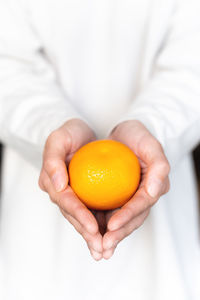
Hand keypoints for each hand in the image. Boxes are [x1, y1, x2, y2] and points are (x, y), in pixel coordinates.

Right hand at [38, 119, 102, 259]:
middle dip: (87, 234)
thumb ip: (53, 161)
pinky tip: (113, 236)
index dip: (79, 215)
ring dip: (95, 236)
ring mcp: (74, 195)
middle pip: (74, 216)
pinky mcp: (86, 195)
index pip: (66, 201)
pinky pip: (94, 211)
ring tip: (107, 251)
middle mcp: (62, 192)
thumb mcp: (58, 139)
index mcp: (53, 182)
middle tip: (102, 249)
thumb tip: (58, 185)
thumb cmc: (69, 134)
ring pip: (84, 218)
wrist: (79, 133)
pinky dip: (103, 224)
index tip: (93, 228)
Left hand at [101, 120, 169, 258]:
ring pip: (119, 221)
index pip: (141, 205)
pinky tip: (87, 232)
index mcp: (153, 187)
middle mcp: (141, 196)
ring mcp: (128, 199)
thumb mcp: (151, 145)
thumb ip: (159, 167)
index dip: (128, 216)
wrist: (124, 134)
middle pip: (131, 220)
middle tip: (102, 247)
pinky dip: (98, 223)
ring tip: (95, 249)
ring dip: (107, 236)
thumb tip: (154, 192)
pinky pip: (106, 212)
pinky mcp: (116, 198)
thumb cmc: (139, 137)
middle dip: (117, 235)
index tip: (112, 225)